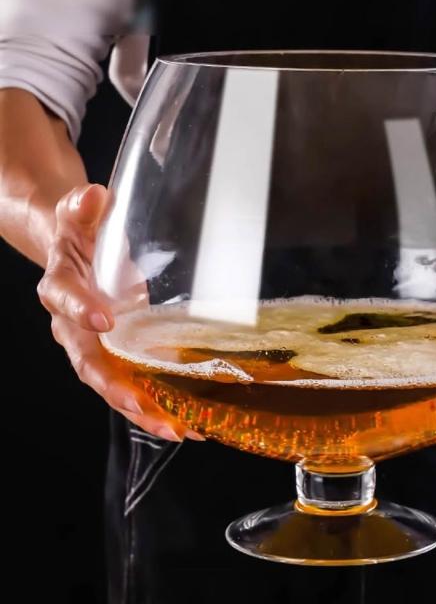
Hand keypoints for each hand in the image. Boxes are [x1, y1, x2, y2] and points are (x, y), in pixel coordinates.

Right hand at [37, 184, 204, 441]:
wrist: (73, 251)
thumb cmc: (80, 235)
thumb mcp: (79, 216)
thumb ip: (83, 208)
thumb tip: (94, 196)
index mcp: (61, 286)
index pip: (65, 298)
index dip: (81, 309)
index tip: (105, 321)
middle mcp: (72, 325)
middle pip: (88, 361)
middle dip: (115, 387)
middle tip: (144, 405)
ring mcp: (93, 346)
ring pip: (111, 383)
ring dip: (141, 409)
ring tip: (177, 429)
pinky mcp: (114, 355)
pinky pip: (130, 384)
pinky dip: (152, 405)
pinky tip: (184, 421)